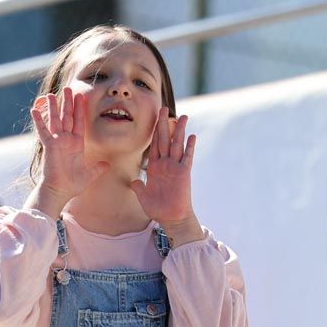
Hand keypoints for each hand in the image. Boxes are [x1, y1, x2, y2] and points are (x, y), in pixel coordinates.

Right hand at [28, 87, 109, 217]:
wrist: (60, 192)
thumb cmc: (73, 185)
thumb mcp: (90, 175)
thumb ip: (98, 168)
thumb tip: (107, 165)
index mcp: (76, 144)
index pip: (79, 123)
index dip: (80, 110)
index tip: (81, 97)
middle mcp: (66, 140)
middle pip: (67, 117)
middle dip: (68, 103)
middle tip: (67, 88)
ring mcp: (56, 142)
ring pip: (55, 120)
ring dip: (53, 107)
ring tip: (51, 94)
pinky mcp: (49, 146)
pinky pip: (43, 131)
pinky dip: (39, 121)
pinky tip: (34, 110)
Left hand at [131, 112, 201, 243]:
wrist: (171, 219)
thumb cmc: (158, 209)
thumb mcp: (144, 196)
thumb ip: (139, 187)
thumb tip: (133, 181)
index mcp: (155, 167)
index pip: (154, 145)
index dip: (154, 131)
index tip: (154, 118)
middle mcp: (165, 164)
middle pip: (164, 140)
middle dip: (163, 124)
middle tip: (163, 108)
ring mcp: (175, 168)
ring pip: (177, 145)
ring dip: (179, 131)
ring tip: (182, 116)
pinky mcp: (184, 174)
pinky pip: (187, 158)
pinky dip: (189, 147)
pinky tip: (192, 136)